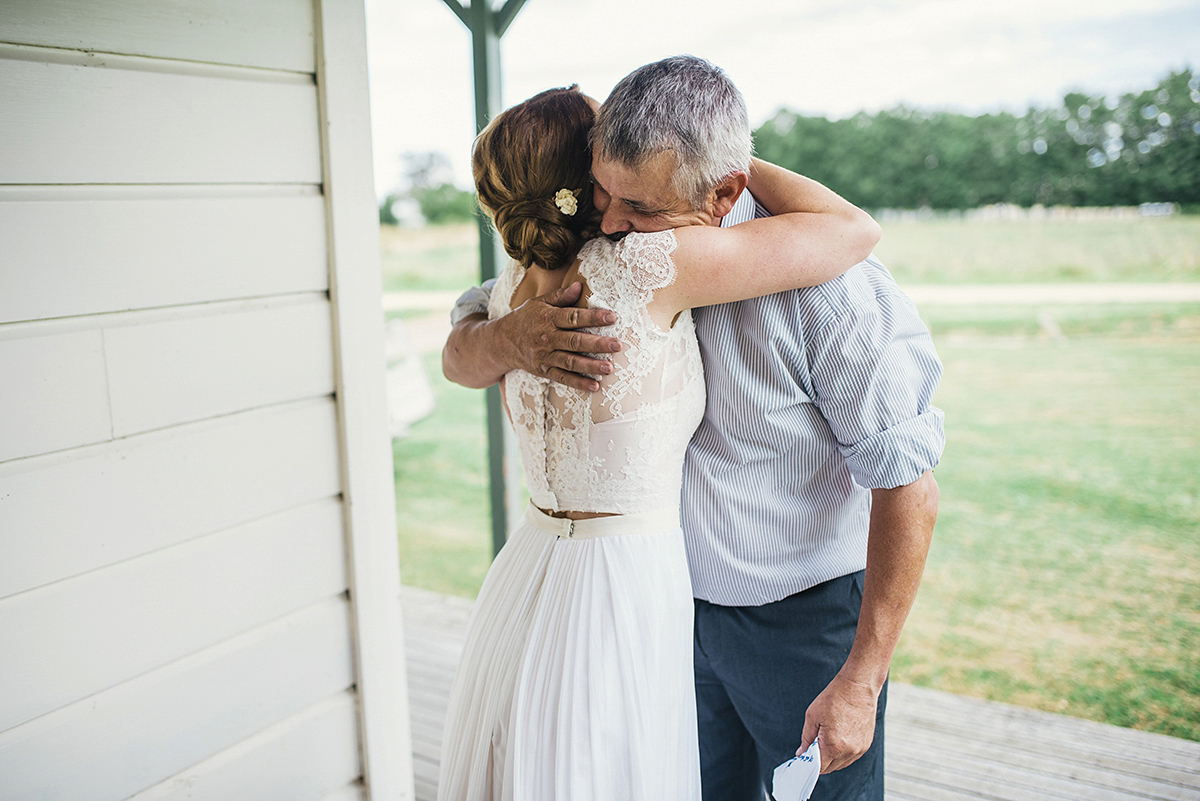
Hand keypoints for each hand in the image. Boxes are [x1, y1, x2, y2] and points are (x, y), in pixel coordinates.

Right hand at [495, 282, 621, 391]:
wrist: (501, 342)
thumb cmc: (525, 318)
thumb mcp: (538, 302)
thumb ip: (560, 296)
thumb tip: (579, 286)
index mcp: (548, 318)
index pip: (573, 317)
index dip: (593, 317)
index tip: (612, 317)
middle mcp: (547, 338)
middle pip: (575, 341)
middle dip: (597, 344)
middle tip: (617, 345)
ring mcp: (545, 356)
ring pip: (570, 362)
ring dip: (591, 366)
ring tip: (610, 368)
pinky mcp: (544, 371)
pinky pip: (563, 378)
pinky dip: (578, 383)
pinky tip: (595, 386)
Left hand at [798, 672, 879, 773]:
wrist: (858, 687)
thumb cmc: (835, 698)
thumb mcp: (812, 716)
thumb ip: (806, 738)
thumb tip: (802, 753)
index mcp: (834, 746)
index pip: (819, 768)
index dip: (809, 765)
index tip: (803, 758)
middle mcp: (849, 751)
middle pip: (830, 768)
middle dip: (819, 762)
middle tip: (812, 747)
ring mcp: (860, 749)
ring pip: (841, 764)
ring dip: (831, 758)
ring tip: (825, 740)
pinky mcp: (866, 744)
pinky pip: (851, 756)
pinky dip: (842, 753)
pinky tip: (837, 739)